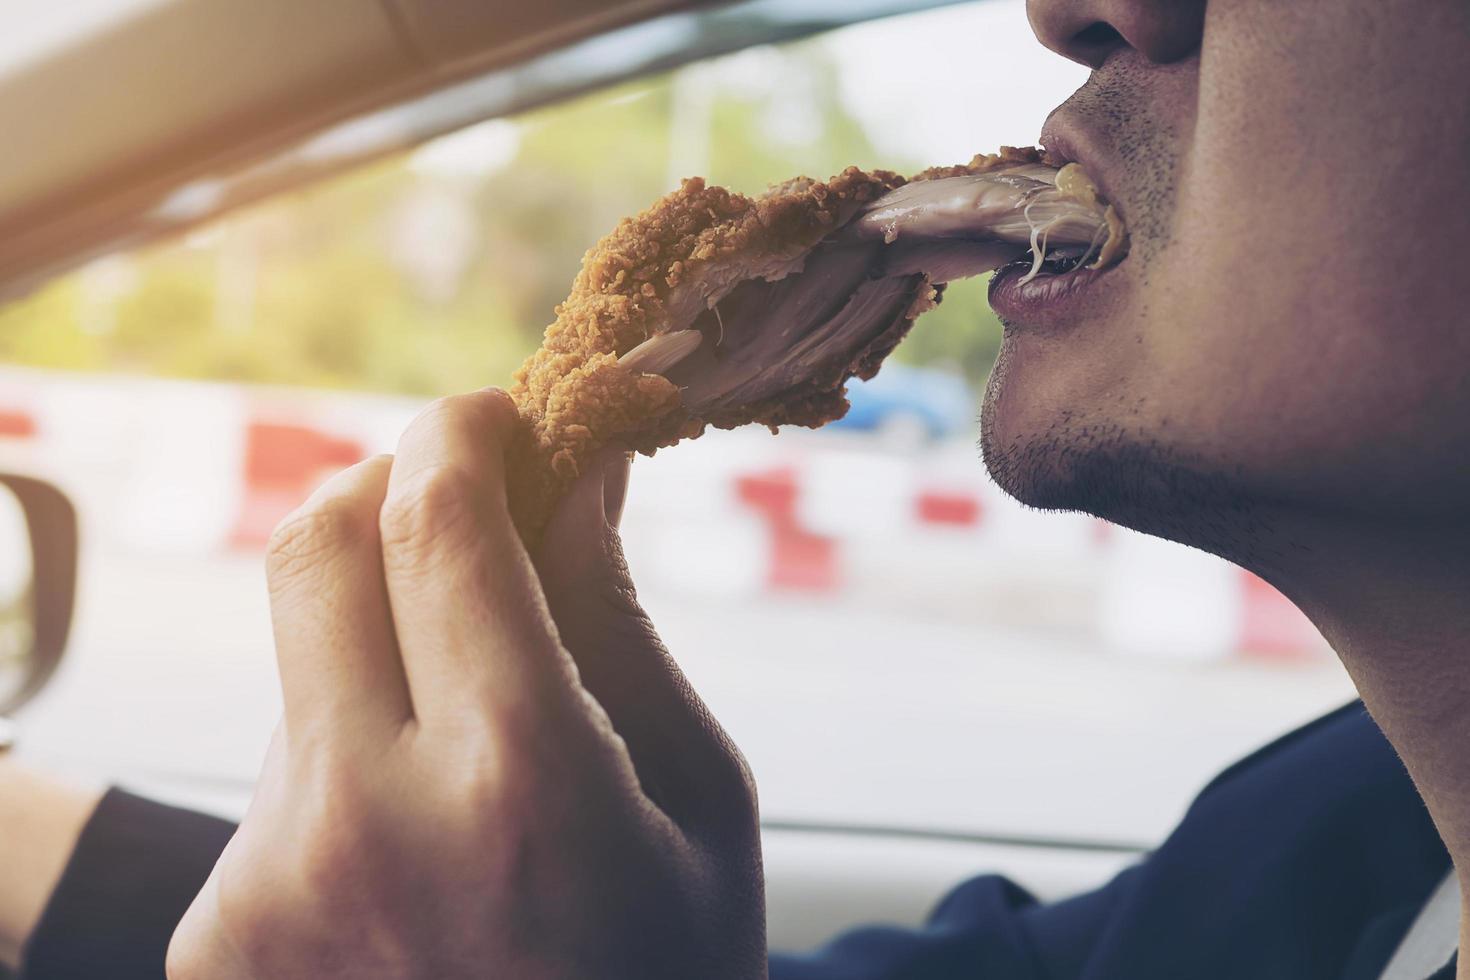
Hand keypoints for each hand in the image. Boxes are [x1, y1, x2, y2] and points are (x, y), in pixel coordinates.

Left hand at [167, 390, 764, 978]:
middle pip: (318, 548)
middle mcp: (365, 826)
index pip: (439, 525)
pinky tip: (419, 825)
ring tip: (469, 720)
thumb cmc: (671, 973)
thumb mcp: (694, 799)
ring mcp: (268, 890)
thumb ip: (616, 621)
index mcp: (521, 784)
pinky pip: (280, 768)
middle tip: (461, 495)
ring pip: (300, 657)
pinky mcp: (219, 936)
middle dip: (389, 486)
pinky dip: (351, 741)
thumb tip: (577, 468)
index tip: (494, 414)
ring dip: (380, 629)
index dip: (460, 435)